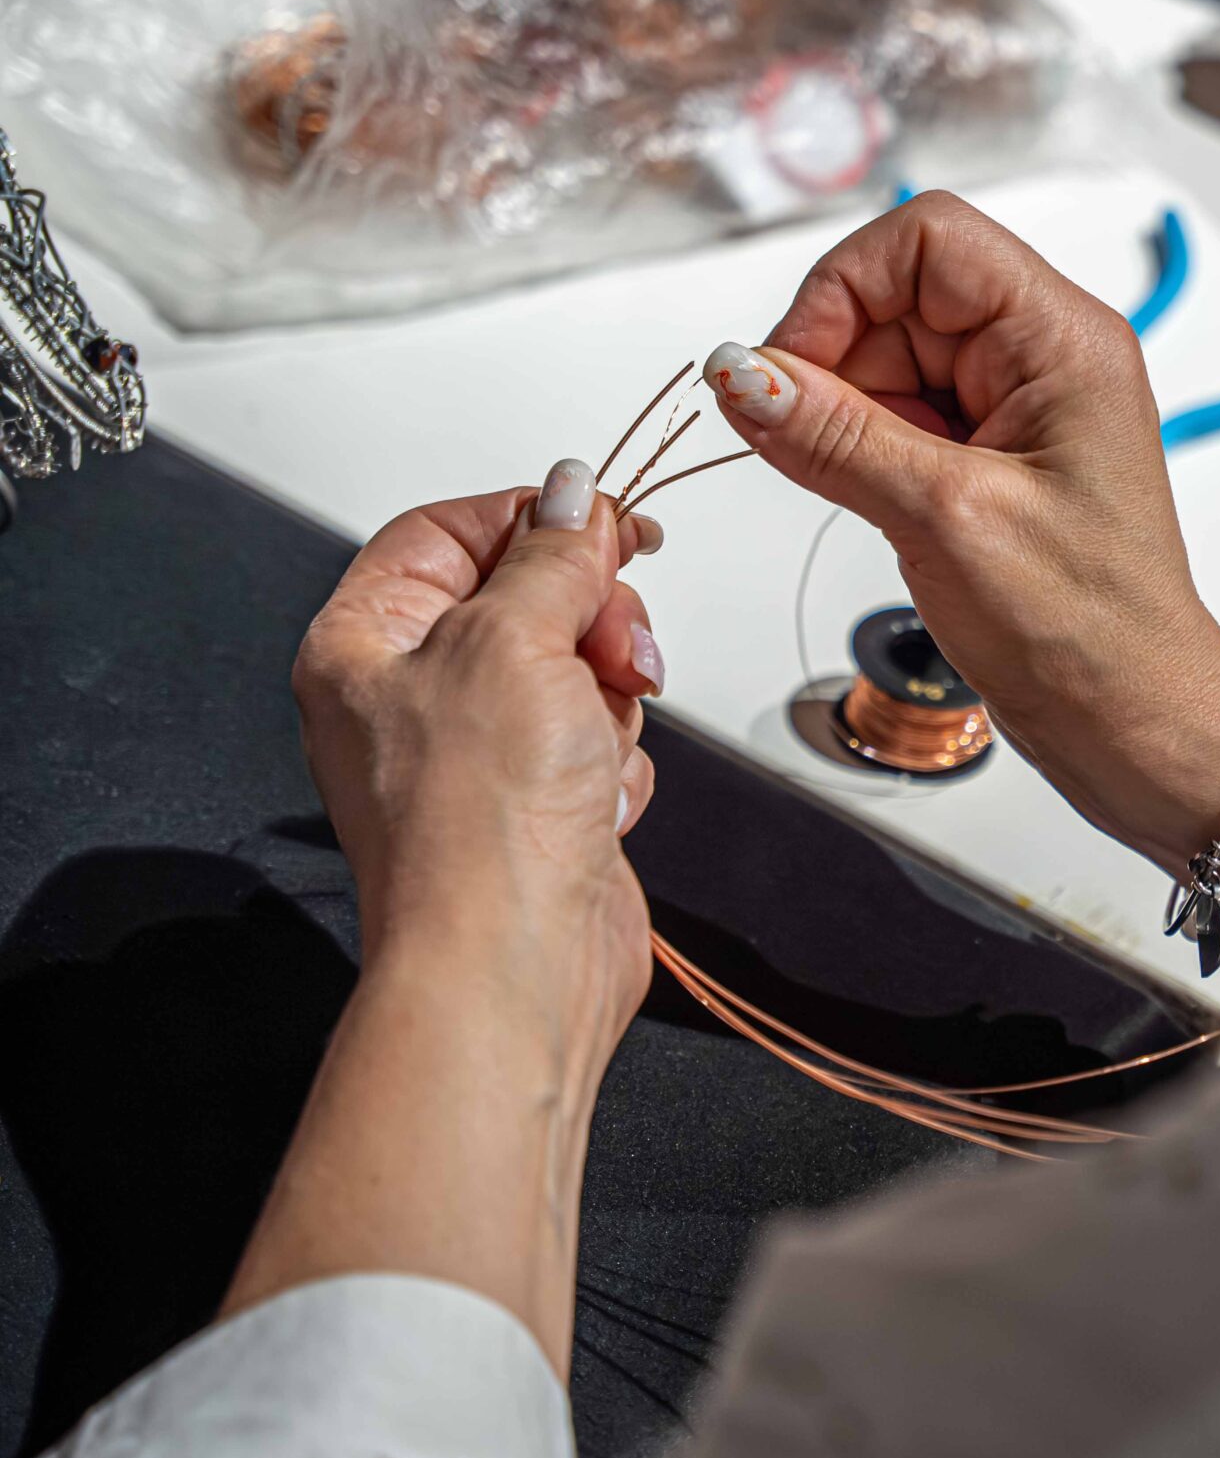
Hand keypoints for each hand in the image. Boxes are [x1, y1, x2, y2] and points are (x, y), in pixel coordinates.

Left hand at [291, 476, 665, 1079]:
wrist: (513, 963)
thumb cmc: (477, 822)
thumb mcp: (513, 640)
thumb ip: (551, 556)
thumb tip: (574, 494)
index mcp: (364, 644)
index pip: (450, 532)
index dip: (535, 519)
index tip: (610, 524)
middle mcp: (412, 696)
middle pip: (527, 599)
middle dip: (590, 618)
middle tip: (614, 646)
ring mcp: (478, 754)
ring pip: (577, 670)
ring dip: (610, 697)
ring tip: (598, 743)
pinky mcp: (538, 805)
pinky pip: (600, 741)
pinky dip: (616, 763)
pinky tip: (598, 798)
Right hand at [703, 192, 1219, 868]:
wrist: (1135, 725)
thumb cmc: (1092, 634)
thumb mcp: (946, 520)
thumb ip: (835, 436)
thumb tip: (741, 373)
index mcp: (1065, 341)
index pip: (929, 239)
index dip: (843, 289)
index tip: (790, 369)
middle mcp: (1047, 360)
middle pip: (900, 297)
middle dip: (836, 360)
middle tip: (798, 440)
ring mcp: (1019, 412)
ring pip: (892, 361)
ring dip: (845, 413)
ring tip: (854, 491)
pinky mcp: (992, 463)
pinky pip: (902, 420)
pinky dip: (862, 450)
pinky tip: (869, 503)